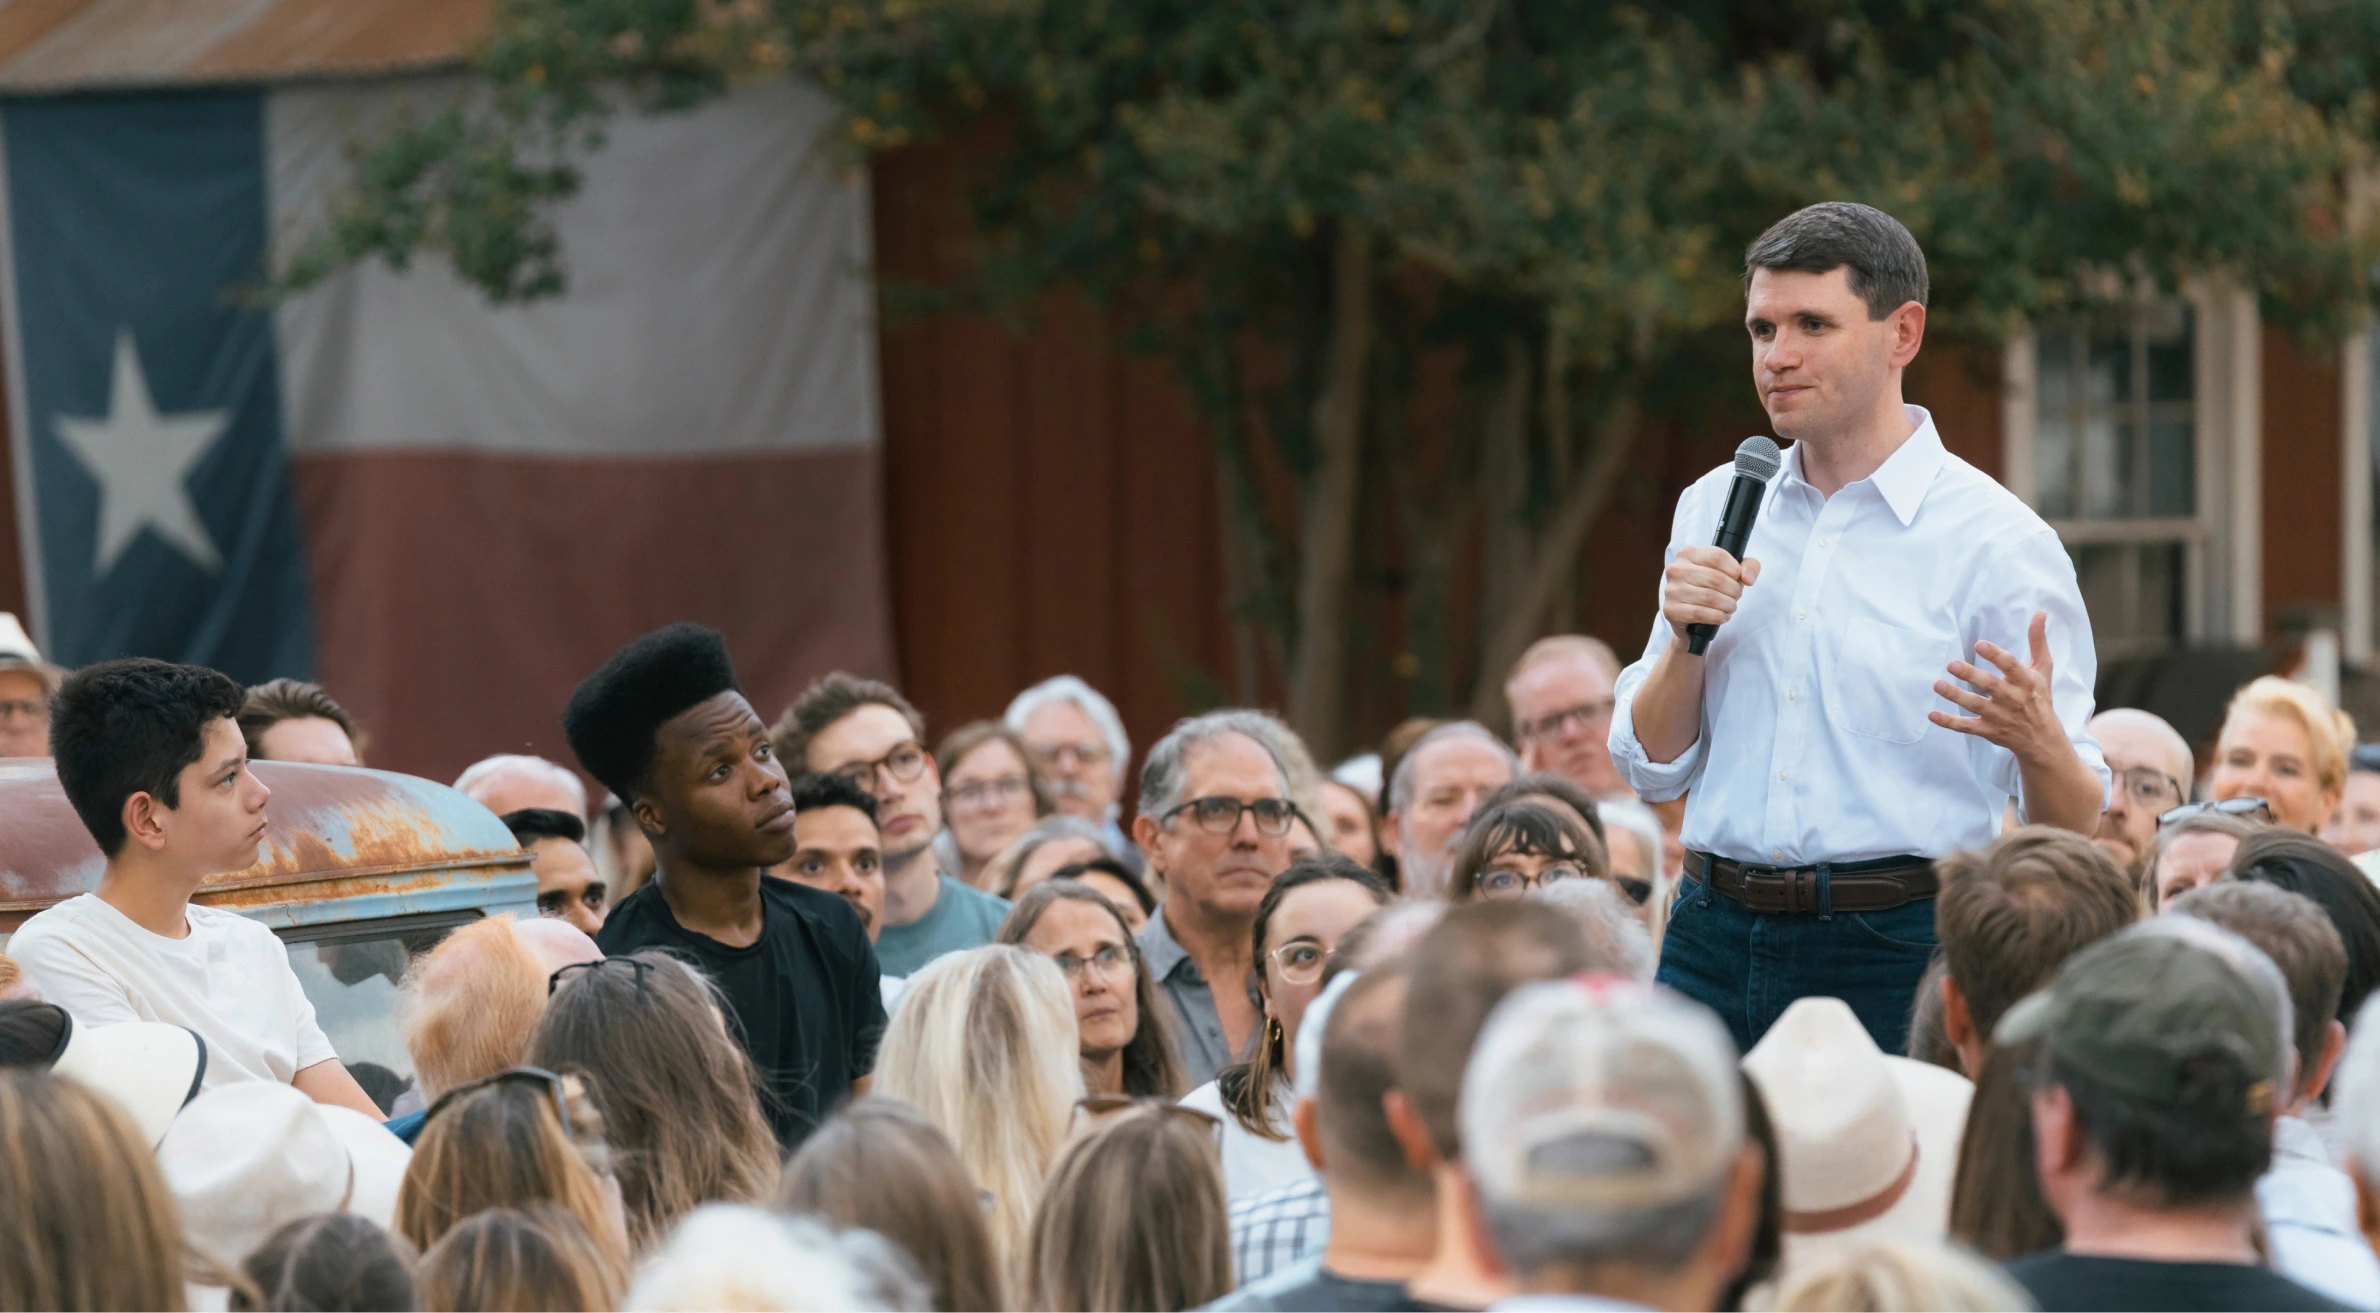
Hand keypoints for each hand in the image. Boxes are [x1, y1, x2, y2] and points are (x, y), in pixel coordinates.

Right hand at [1662, 546, 1761, 645]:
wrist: (1689, 616)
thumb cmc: (1711, 588)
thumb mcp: (1731, 571)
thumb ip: (1748, 566)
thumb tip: (1748, 578)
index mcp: (1688, 553)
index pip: (1718, 556)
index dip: (1735, 570)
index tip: (1738, 579)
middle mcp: (1676, 569)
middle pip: (1716, 578)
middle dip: (1734, 591)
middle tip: (1736, 597)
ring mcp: (1671, 590)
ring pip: (1710, 597)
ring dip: (1728, 605)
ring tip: (1730, 607)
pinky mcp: (1671, 610)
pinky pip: (1701, 613)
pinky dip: (1718, 617)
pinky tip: (1722, 616)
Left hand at [1931, 610, 2062, 759]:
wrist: (2042, 739)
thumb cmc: (2040, 698)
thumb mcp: (2043, 669)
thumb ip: (2037, 641)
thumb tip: (2039, 612)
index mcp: (2026, 682)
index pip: (2011, 666)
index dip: (1996, 655)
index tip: (1979, 644)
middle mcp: (2012, 699)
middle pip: (1990, 685)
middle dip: (1971, 675)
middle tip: (1951, 664)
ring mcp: (1999, 716)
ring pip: (1974, 705)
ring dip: (1955, 696)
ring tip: (1937, 684)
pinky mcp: (1987, 730)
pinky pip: (1966, 727)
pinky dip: (1948, 722)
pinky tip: (1931, 714)